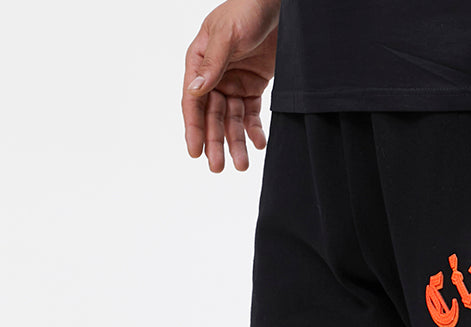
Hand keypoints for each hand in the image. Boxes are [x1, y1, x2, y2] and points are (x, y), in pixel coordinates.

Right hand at [183, 0, 280, 171]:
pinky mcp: (253, 86)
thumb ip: (213, 63)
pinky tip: (258, 144)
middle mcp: (214, 75)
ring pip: (232, 120)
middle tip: (218, 167)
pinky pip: (251, 114)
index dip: (193, 127)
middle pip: (212, 116)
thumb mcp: (227, 34)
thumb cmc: (247, 10)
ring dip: (235, 142)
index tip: (195, 151)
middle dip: (215, 142)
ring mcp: (234, 82)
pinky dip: (254, 130)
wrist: (277, 5)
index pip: (193, 100)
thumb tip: (194, 90)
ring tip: (241, 165)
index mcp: (199, 61)